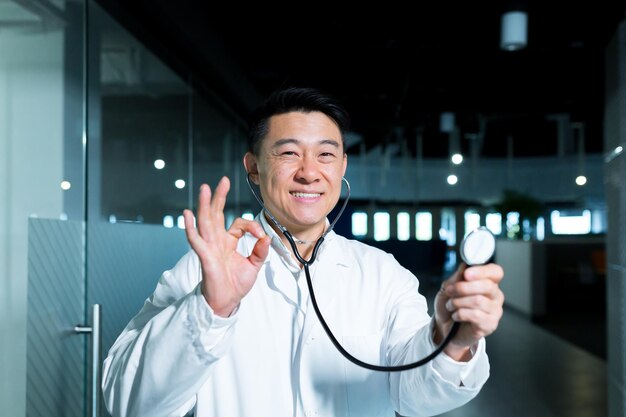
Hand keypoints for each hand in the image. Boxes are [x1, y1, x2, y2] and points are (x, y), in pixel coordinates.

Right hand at [183, 176, 270, 316]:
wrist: (226, 302)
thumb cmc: (235, 284)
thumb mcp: (253, 265)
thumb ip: (260, 251)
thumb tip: (266, 237)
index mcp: (227, 241)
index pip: (238, 224)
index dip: (251, 226)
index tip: (261, 237)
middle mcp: (216, 241)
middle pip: (216, 214)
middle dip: (219, 197)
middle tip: (223, 181)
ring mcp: (209, 248)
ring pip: (205, 222)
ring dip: (204, 205)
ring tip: (204, 189)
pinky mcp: (205, 257)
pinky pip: (196, 240)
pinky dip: (191, 227)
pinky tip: (188, 214)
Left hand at [434, 263, 503, 360]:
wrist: (444, 327)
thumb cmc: (450, 306)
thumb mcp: (448, 288)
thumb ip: (457, 277)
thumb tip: (465, 267)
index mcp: (488, 282)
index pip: (495, 272)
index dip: (482, 271)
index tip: (467, 274)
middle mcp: (495, 295)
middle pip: (487, 286)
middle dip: (463, 287)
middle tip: (450, 291)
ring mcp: (494, 311)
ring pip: (479, 301)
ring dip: (458, 302)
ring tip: (451, 305)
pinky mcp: (490, 324)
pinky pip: (476, 315)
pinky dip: (460, 314)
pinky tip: (456, 316)